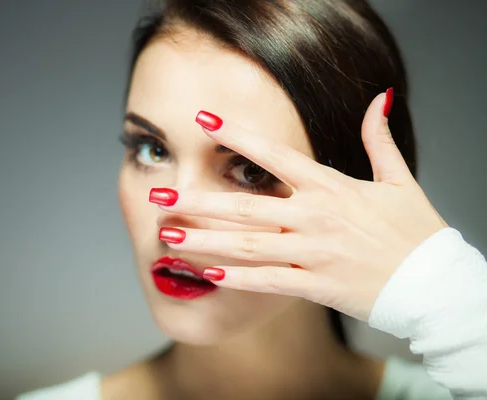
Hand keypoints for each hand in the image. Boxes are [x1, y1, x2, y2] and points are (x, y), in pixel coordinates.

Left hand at [151, 90, 447, 320]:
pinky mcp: (316, 285)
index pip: (275, 154)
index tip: (203, 122)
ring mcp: (314, 252)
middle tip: (159, 196)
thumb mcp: (399, 179)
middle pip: (245, 206)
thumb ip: (379, 139)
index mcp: (331, 187)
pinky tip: (208, 273)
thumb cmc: (415, 232)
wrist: (434, 283)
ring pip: (248, 245)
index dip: (237, 136)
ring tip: (167, 235)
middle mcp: (316, 217)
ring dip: (205, 240)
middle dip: (198, 200)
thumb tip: (378, 99)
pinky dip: (237, 278)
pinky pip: (268, 281)